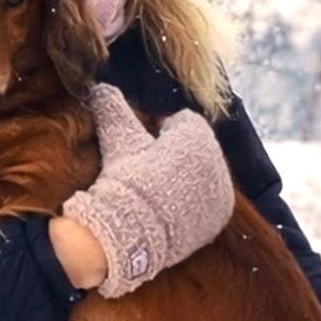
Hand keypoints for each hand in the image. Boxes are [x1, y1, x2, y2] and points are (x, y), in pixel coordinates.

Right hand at [59, 87, 233, 297]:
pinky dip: (194, 203)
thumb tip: (98, 87)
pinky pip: (209, 201)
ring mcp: (222, 188)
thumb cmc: (125, 180)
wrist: (132, 233)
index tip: (143, 146)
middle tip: (148, 171)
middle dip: (175, 155)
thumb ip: (112, 108)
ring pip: (203, 173)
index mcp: (197, 133)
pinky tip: (171, 211)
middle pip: (195, 148)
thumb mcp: (118, 140)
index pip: (182, 121)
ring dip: (185, 178)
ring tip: (157, 192)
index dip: (160, 131)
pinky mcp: (221, 216)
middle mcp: (217, 157)